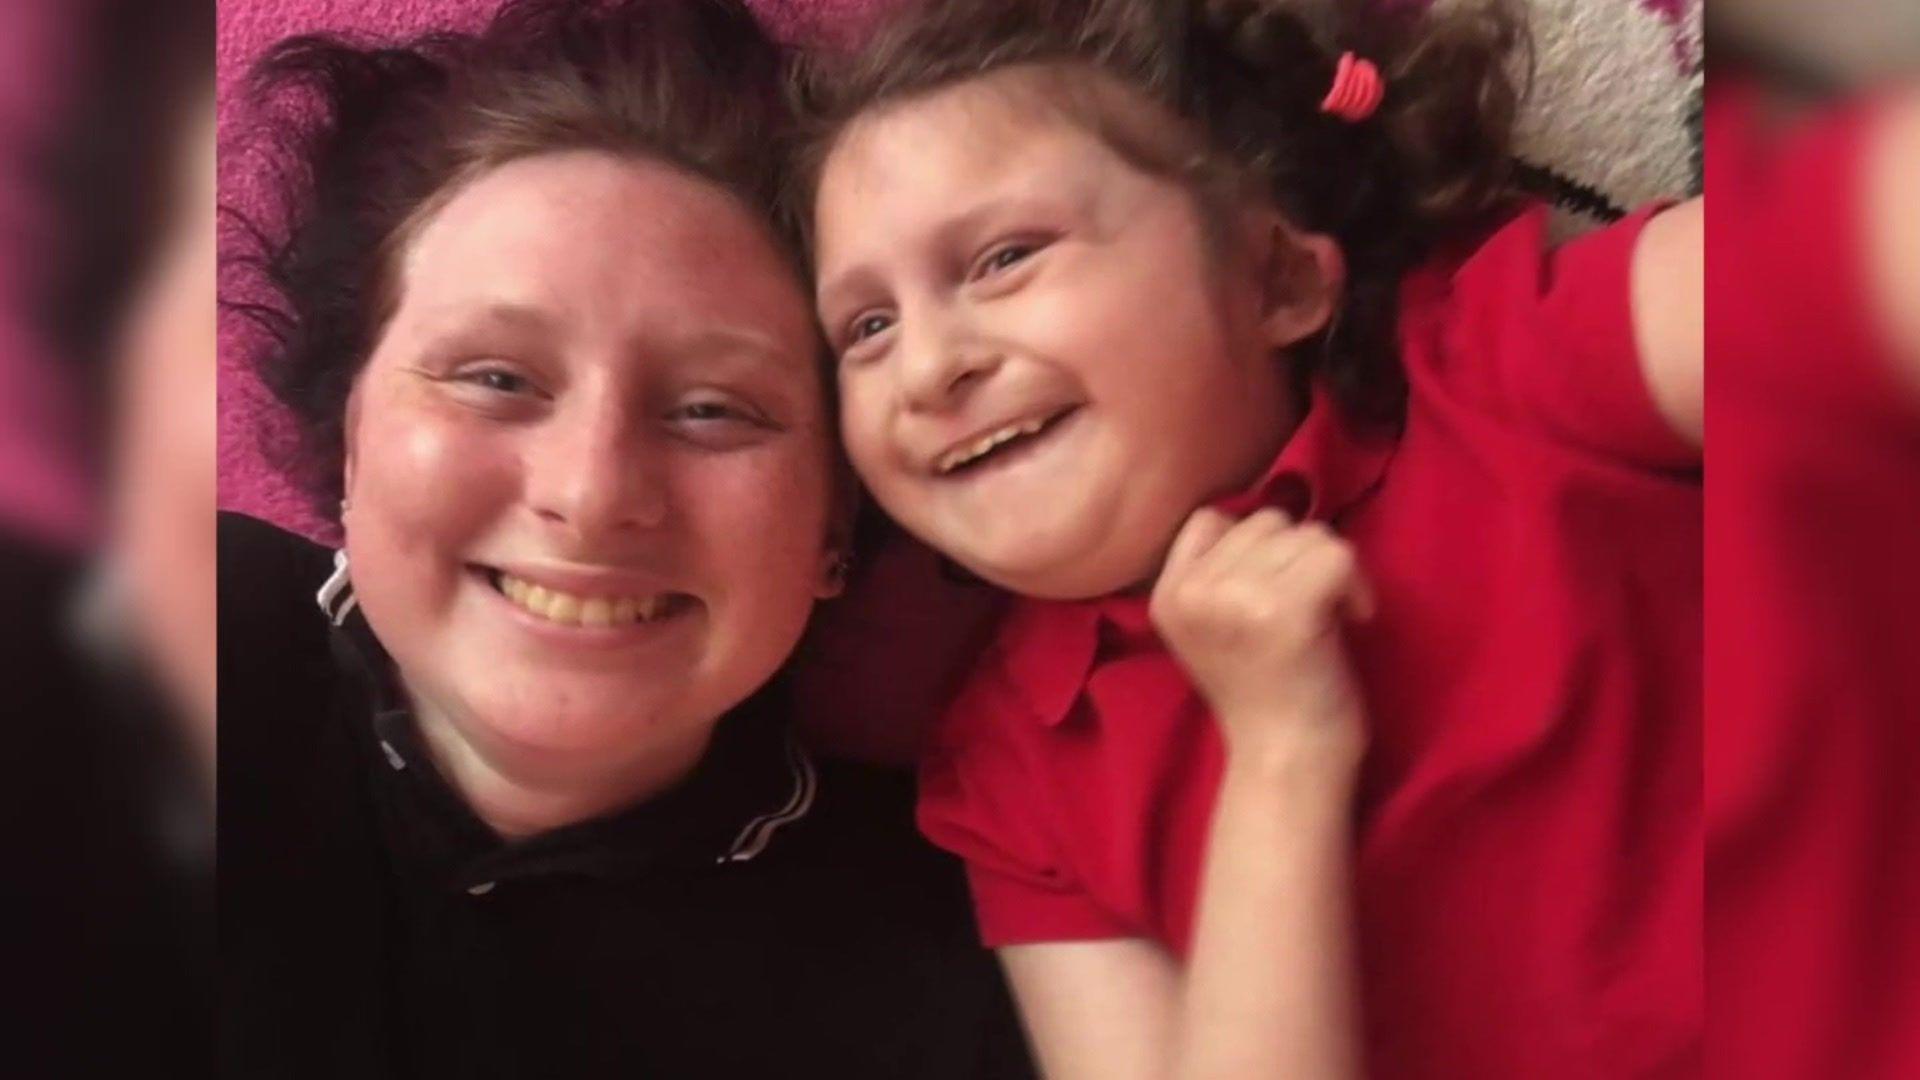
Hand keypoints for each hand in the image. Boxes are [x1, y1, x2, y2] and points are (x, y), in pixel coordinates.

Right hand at [1149, 507, 1372, 758]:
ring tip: (1328, 620)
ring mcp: (1238, 599)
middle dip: (1297, 559)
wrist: (1287, 762)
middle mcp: (1194, 592)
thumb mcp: (1214, 626)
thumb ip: (1225, 570)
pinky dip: (1358, 584)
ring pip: (1307, 533)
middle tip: (1305, 613)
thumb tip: (1285, 496)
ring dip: (1331, 571)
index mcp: (1166, 595)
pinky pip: (1339, 554)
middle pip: (1266, 521)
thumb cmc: (1264, 694)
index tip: (1271, 593)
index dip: (1254, 547)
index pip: (1211, 518)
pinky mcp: (1287, 611)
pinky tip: (1353, 620)